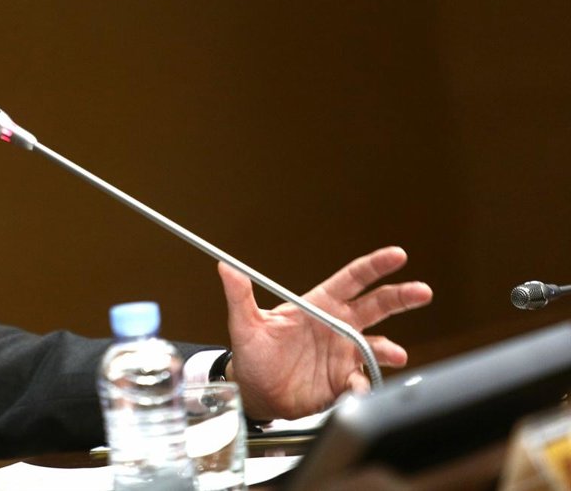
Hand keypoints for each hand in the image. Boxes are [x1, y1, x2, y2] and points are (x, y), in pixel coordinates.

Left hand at [218, 245, 432, 420]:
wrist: (256, 392)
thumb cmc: (253, 354)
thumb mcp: (244, 324)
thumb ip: (239, 295)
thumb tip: (224, 267)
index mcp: (319, 305)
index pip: (352, 279)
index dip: (375, 266)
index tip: (397, 254)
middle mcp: (338, 327)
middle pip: (377, 306)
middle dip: (401, 296)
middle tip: (422, 291)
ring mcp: (345, 354)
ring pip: (378, 346)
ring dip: (389, 350)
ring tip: (395, 354)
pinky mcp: (343, 382)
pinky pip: (361, 382)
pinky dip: (364, 386)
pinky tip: (359, 389)